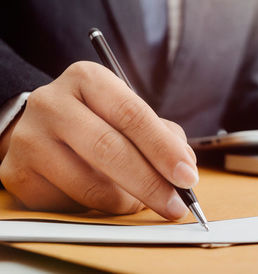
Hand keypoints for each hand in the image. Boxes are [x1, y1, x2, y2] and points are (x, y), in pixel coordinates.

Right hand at [0, 61, 197, 219]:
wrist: (38, 127)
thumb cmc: (97, 121)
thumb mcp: (129, 113)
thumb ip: (164, 135)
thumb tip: (184, 168)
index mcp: (87, 79)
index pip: (132, 114)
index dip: (164, 149)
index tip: (187, 177)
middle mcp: (51, 104)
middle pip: (109, 149)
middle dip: (150, 183)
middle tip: (176, 205)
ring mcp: (28, 139)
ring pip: (88, 184)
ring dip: (125, 202)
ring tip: (139, 202)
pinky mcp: (16, 174)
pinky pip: (67, 204)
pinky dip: (94, 210)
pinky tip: (102, 199)